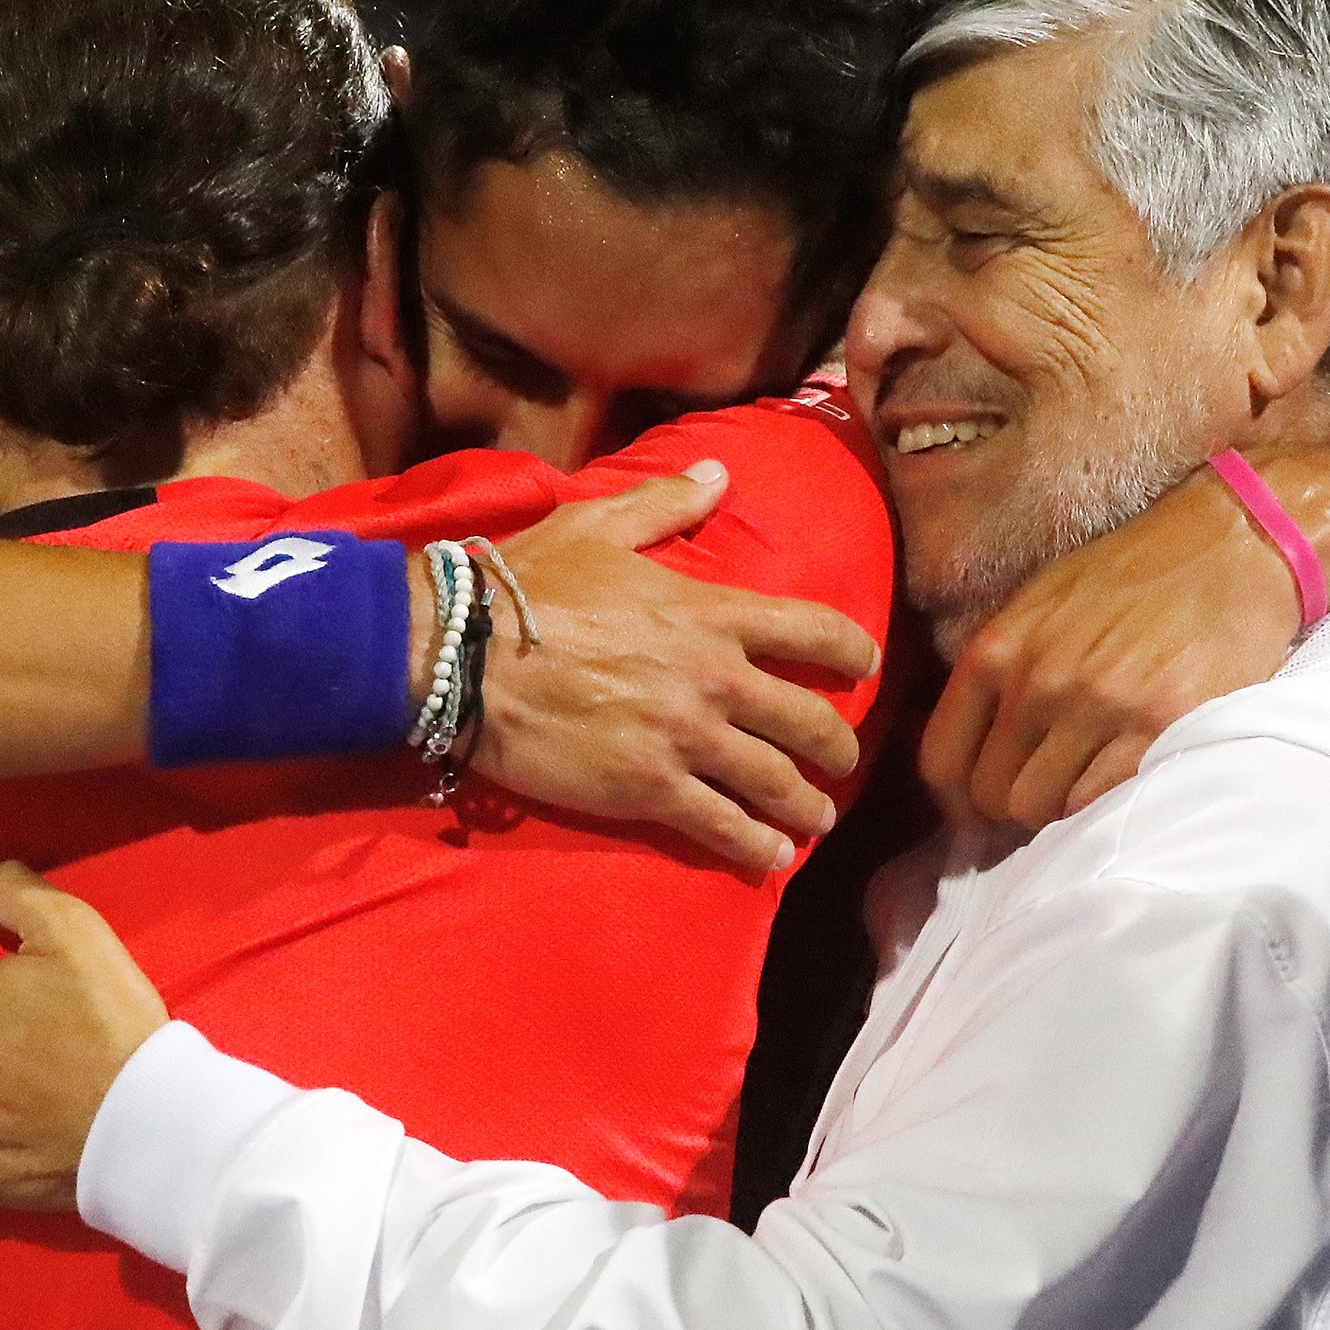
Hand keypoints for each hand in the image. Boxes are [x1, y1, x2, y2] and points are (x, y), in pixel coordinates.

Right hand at [470, 462, 880, 874]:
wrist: (463, 657)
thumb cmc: (526, 587)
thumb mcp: (596, 525)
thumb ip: (666, 503)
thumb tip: (718, 471)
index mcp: (710, 614)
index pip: (814, 629)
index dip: (853, 650)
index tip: (866, 666)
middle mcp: (715, 679)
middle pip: (809, 720)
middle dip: (837, 745)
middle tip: (840, 759)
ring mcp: (686, 739)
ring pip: (776, 781)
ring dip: (807, 804)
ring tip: (816, 819)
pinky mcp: (650, 789)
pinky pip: (724, 826)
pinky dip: (756, 846)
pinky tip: (771, 857)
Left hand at [922, 459, 1304, 828]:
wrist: (1229, 547)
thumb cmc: (1132, 576)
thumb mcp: (1039, 605)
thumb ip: (1001, 673)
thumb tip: (975, 751)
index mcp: (999, 649)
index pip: (941, 759)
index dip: (955, 802)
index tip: (977, 813)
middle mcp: (1040, 681)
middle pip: (992, 793)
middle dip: (1012, 808)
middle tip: (1046, 796)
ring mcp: (1099, 706)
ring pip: (1042, 808)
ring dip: (1059, 810)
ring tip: (1086, 787)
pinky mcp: (1159, 726)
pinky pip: (1101, 803)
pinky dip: (1102, 808)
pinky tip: (1119, 785)